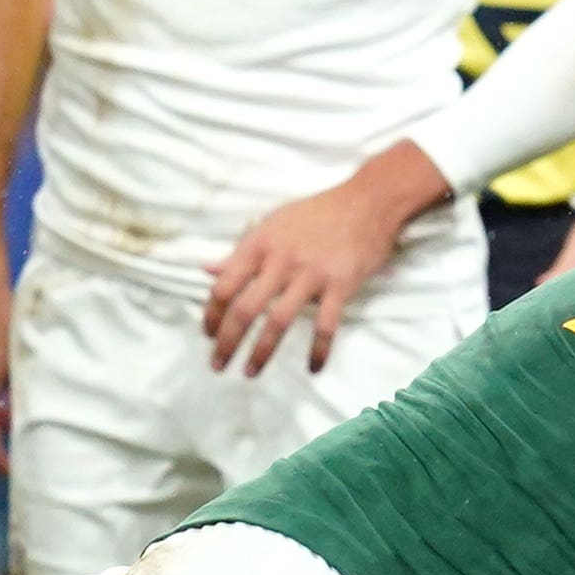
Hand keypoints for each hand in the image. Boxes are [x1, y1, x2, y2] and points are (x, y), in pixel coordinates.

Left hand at [205, 144, 447, 376]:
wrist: (367, 201)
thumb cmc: (317, 212)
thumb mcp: (271, 224)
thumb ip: (240, 252)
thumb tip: (208, 270)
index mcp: (259, 245)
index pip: (224, 286)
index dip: (211, 314)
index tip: (208, 335)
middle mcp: (280, 262)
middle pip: (245, 309)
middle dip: (227, 342)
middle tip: (218, 365)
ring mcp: (310, 275)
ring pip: (278, 321)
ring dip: (261, 352)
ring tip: (250, 372)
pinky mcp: (339, 286)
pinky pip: (325, 325)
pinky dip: (318, 350)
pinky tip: (313, 368)